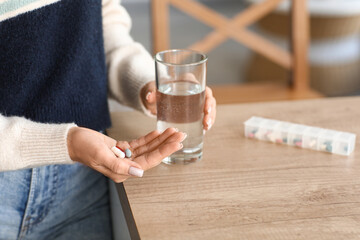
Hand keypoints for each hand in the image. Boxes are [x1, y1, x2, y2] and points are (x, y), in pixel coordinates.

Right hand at [67, 127, 184, 182]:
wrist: (71, 140)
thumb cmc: (82, 147)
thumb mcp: (100, 155)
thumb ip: (119, 165)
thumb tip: (140, 172)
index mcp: (122, 171)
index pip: (149, 161)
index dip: (164, 151)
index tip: (177, 143)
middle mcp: (125, 166)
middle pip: (152, 155)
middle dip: (167, 144)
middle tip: (180, 134)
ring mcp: (124, 157)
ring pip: (147, 148)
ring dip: (160, 139)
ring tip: (173, 131)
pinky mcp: (121, 149)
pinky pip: (139, 144)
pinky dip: (149, 138)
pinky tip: (158, 132)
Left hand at [140, 80, 216, 130]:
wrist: (157, 97)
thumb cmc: (158, 91)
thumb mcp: (154, 91)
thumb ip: (152, 94)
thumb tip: (149, 97)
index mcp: (188, 80)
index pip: (202, 86)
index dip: (206, 96)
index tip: (205, 108)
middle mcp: (196, 89)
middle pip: (208, 99)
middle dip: (210, 111)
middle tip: (206, 122)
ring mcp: (197, 100)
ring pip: (209, 107)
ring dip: (210, 117)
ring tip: (206, 127)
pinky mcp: (196, 109)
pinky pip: (204, 115)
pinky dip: (206, 122)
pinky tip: (205, 129)